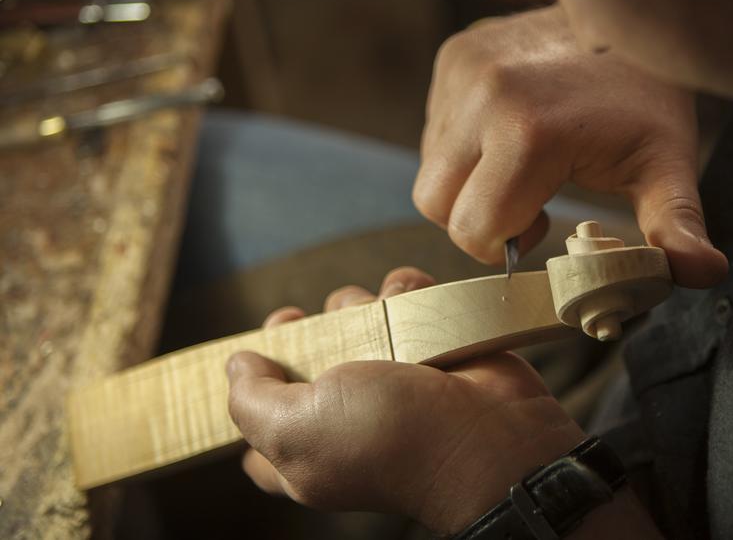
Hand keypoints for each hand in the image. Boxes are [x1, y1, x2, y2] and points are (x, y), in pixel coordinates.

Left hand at [227, 267, 585, 534]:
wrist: (487, 432)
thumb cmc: (391, 439)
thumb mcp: (295, 428)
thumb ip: (251, 399)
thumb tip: (238, 365)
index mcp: (307, 447)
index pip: (260, 420)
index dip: (251, 383)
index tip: (257, 351)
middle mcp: (346, 411)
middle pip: (307, 353)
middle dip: (307, 328)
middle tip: (309, 322)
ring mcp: (391, 375)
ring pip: (354, 317)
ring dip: (359, 305)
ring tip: (378, 320)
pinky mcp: (429, 345)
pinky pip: (403, 299)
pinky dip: (405, 292)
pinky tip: (409, 305)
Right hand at [416, 4, 726, 286]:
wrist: (629, 13)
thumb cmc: (647, 97)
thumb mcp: (666, 165)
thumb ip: (675, 225)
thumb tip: (706, 272)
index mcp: (528, 132)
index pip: (474, 228)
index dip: (506, 243)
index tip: (544, 224)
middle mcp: (481, 96)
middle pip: (436, 204)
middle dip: (478, 220)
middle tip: (529, 202)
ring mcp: (461, 70)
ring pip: (431, 168)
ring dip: (468, 184)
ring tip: (521, 167)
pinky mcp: (453, 56)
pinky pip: (435, 131)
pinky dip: (462, 149)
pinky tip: (507, 136)